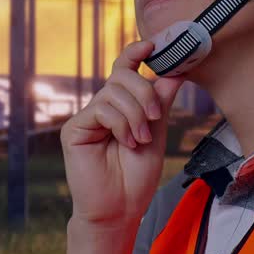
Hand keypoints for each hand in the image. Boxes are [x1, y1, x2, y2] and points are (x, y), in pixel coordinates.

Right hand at [59, 39, 185, 229]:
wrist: (120, 208)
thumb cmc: (137, 175)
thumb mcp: (157, 130)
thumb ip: (161, 100)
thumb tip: (178, 69)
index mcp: (121, 105)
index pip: (124, 68)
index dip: (135, 52)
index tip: (152, 45)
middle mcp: (102, 106)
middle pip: (122, 76)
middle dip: (144, 92)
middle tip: (153, 118)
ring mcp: (87, 117)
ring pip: (113, 92)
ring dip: (135, 114)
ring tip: (140, 140)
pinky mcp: (75, 128)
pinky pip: (102, 109)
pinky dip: (120, 124)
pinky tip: (125, 142)